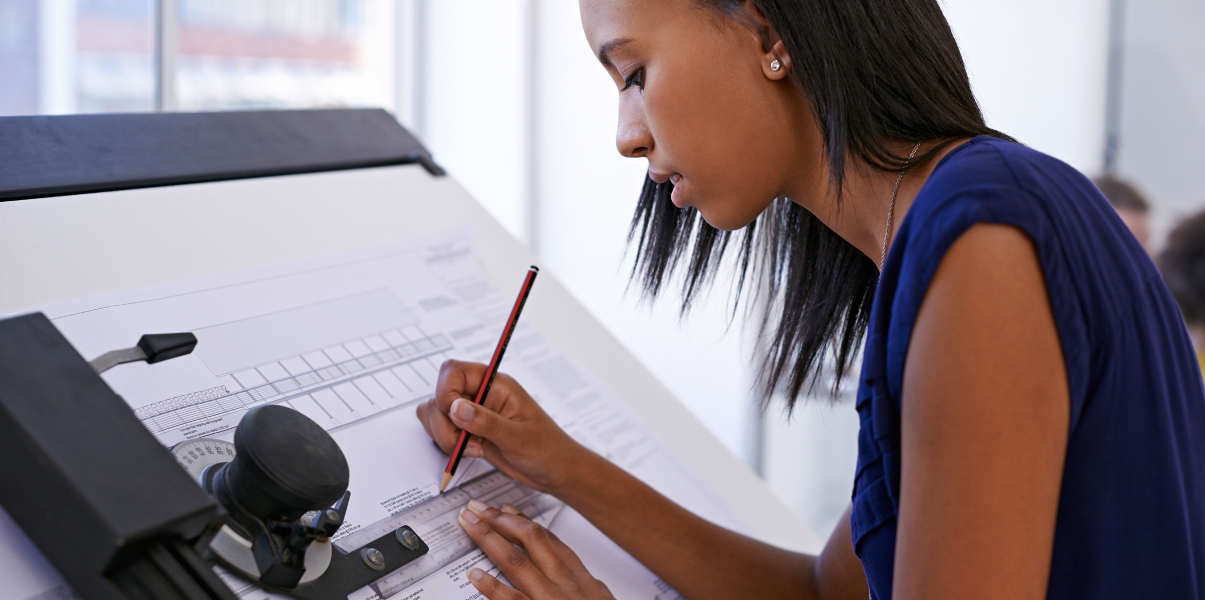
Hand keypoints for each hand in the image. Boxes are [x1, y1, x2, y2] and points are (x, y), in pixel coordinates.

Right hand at [416, 359, 587, 493]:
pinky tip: (473, 452)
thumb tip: (456, 407)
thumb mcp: (519, 437)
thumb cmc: (548, 449)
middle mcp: (482, 395)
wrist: (555, 471)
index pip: (454, 372)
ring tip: (472, 448)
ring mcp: (474, 414)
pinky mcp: (470, 432)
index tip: (455, 415)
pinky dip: (449, 444)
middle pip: (440, 395)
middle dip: (443, 422)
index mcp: (496, 385)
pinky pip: (444, 431)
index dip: (446, 392)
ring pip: (437, 414)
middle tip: (464, 441)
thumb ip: (486, 421)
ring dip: (445, 435)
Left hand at [458, 501, 613, 599]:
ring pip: (517, 562)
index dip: (525, 522)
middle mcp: (566, 584)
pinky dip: (492, 587)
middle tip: (478, 509)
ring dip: (490, 540)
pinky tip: (475, 575)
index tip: (507, 510)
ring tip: (470, 525)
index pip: (550, 540)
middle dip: (501, 521)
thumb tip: (586, 577)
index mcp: (581, 578)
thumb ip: (590, 587)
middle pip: (531, 541)